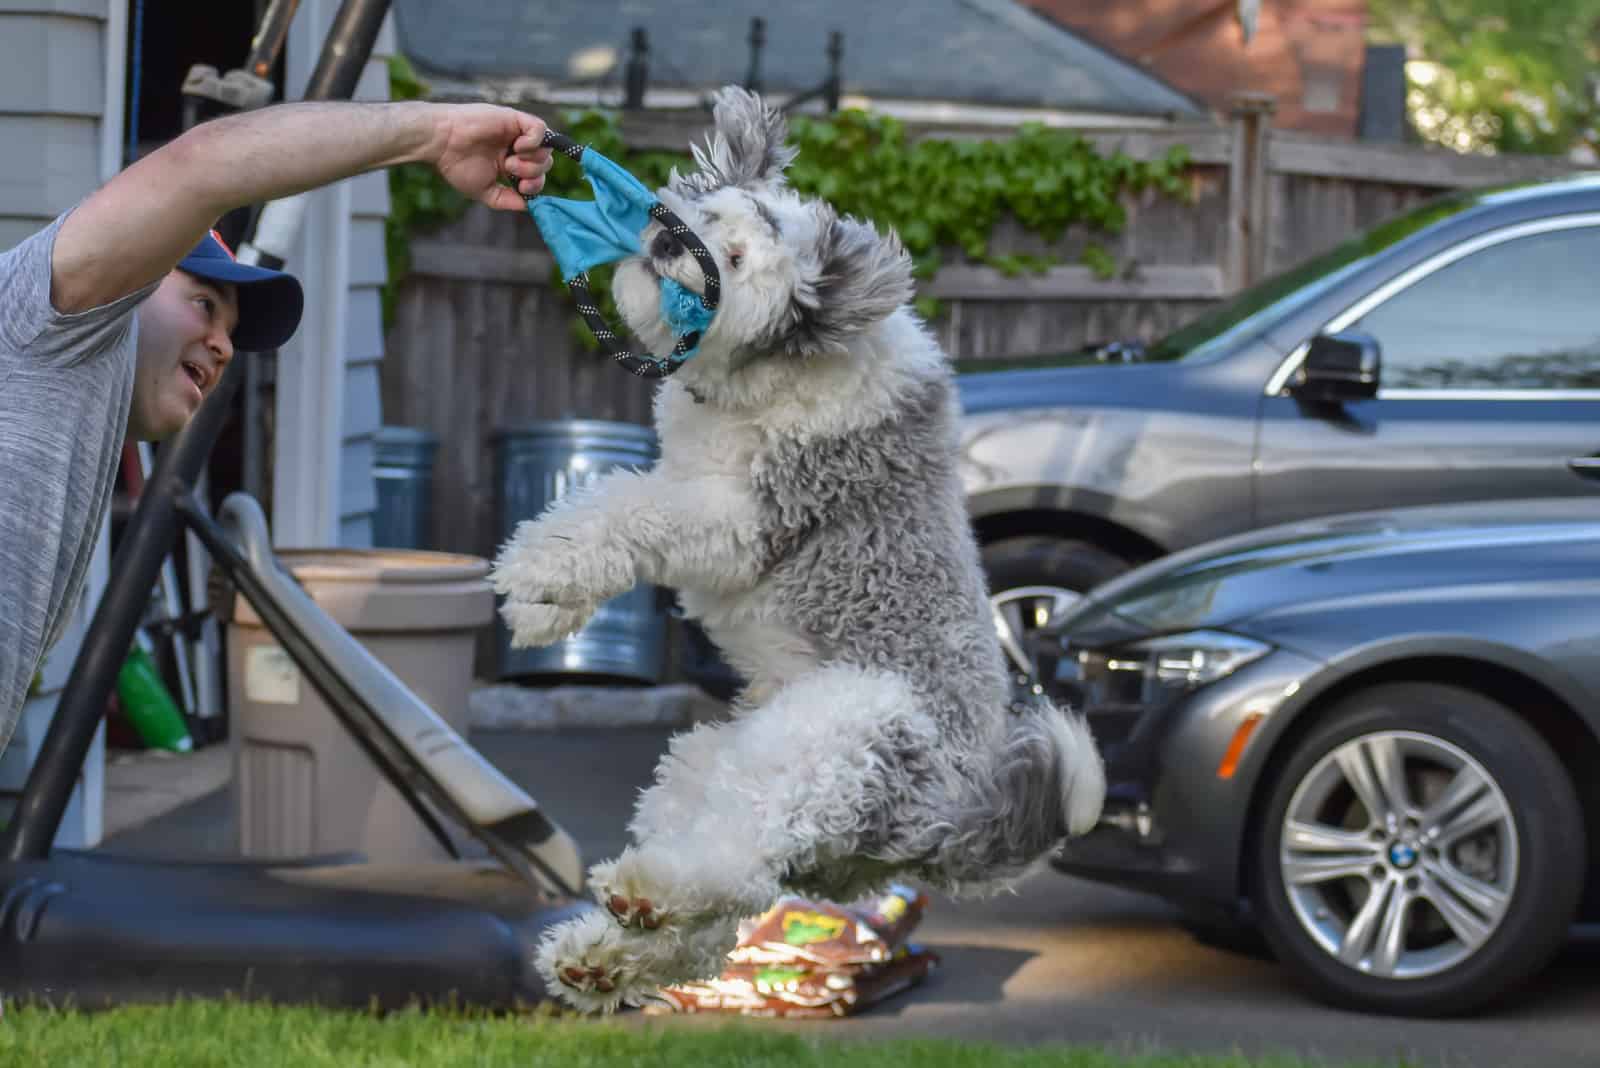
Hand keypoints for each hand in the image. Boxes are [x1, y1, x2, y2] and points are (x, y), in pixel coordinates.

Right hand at [427, 102, 552, 210]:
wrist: (442, 143)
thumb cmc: (457, 165)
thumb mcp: (486, 191)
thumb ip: (508, 200)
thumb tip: (530, 205)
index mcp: (509, 163)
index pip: (536, 176)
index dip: (535, 185)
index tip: (522, 188)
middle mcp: (515, 147)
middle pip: (544, 163)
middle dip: (534, 174)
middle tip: (510, 171)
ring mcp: (516, 132)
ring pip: (546, 148)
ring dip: (532, 161)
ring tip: (509, 161)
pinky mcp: (514, 119)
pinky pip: (540, 129)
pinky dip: (535, 142)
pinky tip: (517, 147)